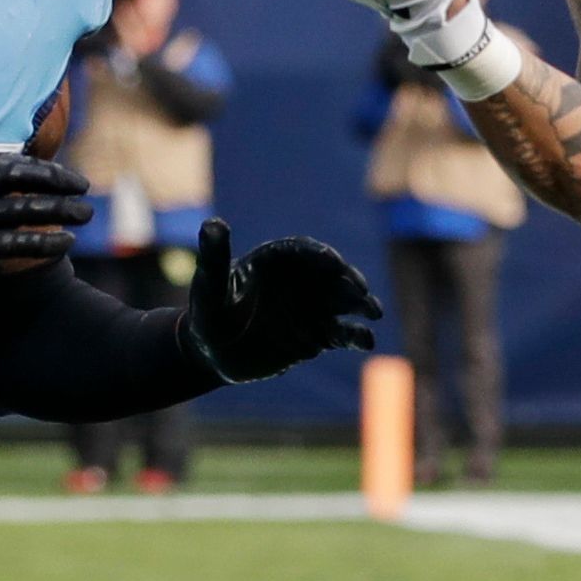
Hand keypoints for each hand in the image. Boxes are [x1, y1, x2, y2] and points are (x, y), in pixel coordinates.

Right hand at [0, 153, 93, 330]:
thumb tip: (25, 178)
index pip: (3, 163)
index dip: (38, 166)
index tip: (64, 174)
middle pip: (17, 178)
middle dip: (56, 180)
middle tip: (83, 187)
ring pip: (22, 209)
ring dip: (60, 209)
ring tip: (86, 213)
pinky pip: (18, 243)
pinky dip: (47, 241)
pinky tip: (67, 242)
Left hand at [177, 218, 380, 382]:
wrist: (213, 356)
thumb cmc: (206, 316)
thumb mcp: (208, 289)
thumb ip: (214, 259)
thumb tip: (213, 224)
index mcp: (275, 262)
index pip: (302, 252)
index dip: (319, 255)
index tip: (334, 262)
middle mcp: (298, 281)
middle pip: (331, 275)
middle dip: (349, 280)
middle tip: (361, 290)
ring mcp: (310, 308)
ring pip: (343, 302)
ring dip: (361, 305)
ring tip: (374, 313)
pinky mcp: (317, 335)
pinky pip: (342, 333)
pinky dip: (356, 336)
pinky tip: (367, 341)